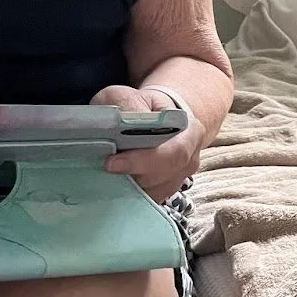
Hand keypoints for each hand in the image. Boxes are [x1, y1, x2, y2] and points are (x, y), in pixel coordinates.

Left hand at [90, 84, 204, 203]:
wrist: (156, 118)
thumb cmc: (142, 106)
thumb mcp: (130, 96)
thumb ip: (127, 106)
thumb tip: (123, 125)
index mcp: (190, 132)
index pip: (173, 152)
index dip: (142, 161)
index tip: (110, 162)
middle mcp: (191, 158)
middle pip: (163, 177)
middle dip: (132, 176)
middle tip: (104, 169)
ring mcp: (180, 177)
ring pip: (155, 192)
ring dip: (129, 187)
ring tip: (108, 175)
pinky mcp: (166, 190)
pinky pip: (149, 200)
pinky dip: (130, 195)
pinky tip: (116, 184)